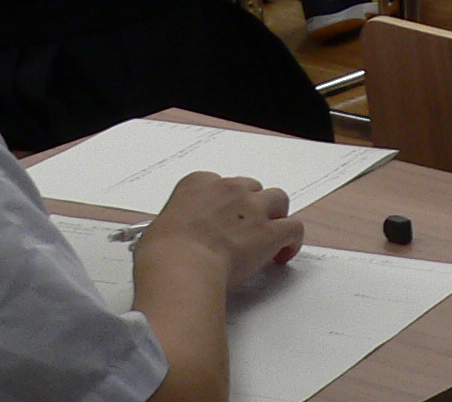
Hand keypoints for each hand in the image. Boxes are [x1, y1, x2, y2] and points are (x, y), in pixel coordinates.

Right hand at [137, 171, 302, 285]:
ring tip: (268, 234)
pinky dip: (292, 240)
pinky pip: (294, 228)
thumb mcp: (157, 229)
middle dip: (250, 206)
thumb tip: (177, 240)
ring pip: (278, 199)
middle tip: (243, 228)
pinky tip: (283, 253)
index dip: (221, 202)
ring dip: (275, 214)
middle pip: (251, 188)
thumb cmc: (161, 254)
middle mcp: (230, 190)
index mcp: (198, 184)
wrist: (179, 268)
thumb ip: (176, 225)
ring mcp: (253, 208)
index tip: (218, 217)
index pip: (216, 183)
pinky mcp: (270, 231)